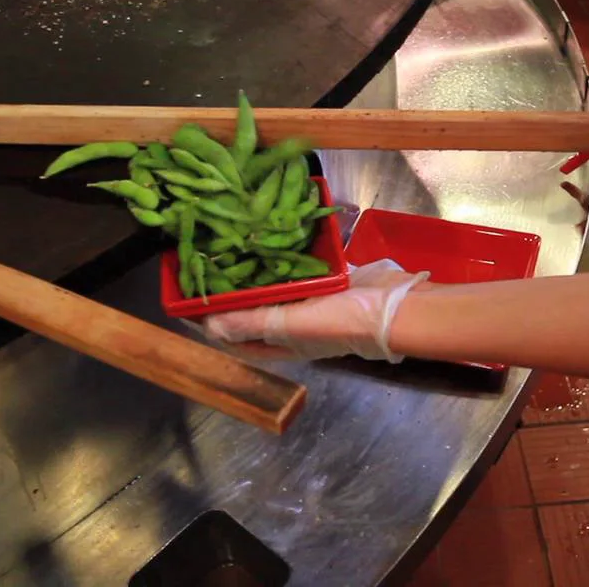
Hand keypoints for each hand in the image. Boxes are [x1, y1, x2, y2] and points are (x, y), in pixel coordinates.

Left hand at [205, 259, 429, 361]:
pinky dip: (285, 262)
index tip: (192, 299)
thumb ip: (251, 322)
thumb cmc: (343, 320)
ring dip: (258, 275)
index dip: (213, 323)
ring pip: (276, 291)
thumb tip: (209, 326)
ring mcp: (313, 306)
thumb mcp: (290, 323)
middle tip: (212, 264)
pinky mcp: (329, 285)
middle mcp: (294, 328)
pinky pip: (299, 274)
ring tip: (235, 249)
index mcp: (282, 344)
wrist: (396, 306)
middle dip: (234, 294)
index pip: (237, 338)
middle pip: (254, 312)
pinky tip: (274, 242)